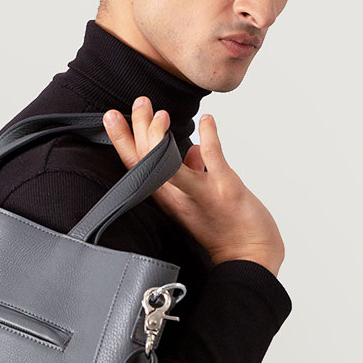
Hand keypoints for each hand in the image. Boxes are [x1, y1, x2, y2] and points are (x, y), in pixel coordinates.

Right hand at [102, 97, 285, 275]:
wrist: (250, 259)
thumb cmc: (227, 229)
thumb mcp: (199, 199)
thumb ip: (192, 172)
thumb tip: (191, 149)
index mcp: (169, 199)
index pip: (137, 168)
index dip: (121, 141)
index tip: (112, 116)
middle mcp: (179, 198)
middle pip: (146, 162)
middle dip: (138, 128)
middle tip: (140, 102)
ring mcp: (201, 194)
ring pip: (168, 164)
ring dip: (160, 136)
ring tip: (161, 112)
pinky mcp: (226, 190)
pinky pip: (213, 159)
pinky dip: (209, 137)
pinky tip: (208, 119)